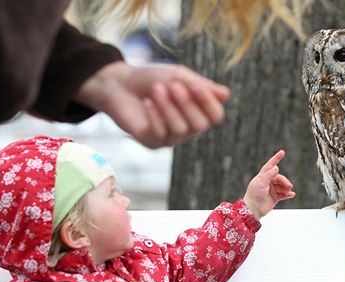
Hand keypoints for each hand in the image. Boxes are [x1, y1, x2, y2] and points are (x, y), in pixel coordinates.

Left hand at [76, 62, 229, 147]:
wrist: (119, 84)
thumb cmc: (151, 78)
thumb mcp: (177, 76)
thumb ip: (200, 86)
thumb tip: (226, 94)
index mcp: (198, 110)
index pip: (215, 115)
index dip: (208, 103)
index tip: (196, 87)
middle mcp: (188, 127)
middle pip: (200, 125)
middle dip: (187, 105)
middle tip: (172, 86)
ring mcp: (171, 137)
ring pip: (180, 129)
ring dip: (168, 108)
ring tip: (156, 90)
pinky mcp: (152, 142)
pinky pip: (161, 134)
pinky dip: (155, 116)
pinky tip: (147, 103)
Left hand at [243, 150, 295, 219]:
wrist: (253, 209)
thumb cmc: (254, 195)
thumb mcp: (261, 182)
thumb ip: (269, 174)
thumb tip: (276, 167)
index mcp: (262, 176)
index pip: (270, 165)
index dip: (276, 158)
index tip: (282, 152)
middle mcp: (267, 182)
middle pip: (279, 178)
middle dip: (284, 181)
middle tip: (289, 186)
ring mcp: (271, 190)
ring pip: (282, 186)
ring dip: (286, 188)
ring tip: (289, 191)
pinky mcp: (275, 197)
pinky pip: (283, 194)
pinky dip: (288, 194)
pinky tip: (291, 194)